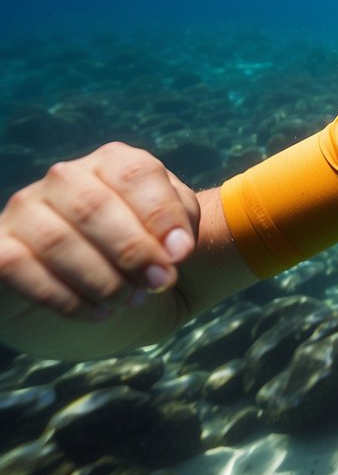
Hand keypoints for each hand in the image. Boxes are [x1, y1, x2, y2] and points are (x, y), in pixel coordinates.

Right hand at [0, 142, 199, 323]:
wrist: (97, 289)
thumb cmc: (140, 248)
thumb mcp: (171, 231)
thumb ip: (179, 227)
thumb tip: (176, 249)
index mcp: (112, 162)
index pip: (136, 174)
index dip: (162, 215)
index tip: (181, 255)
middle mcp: (64, 178)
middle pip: (94, 206)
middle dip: (133, 251)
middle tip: (160, 282)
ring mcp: (25, 210)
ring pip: (57, 239)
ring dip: (102, 278)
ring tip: (132, 300)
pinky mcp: (0, 247)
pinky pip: (19, 267)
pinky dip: (63, 296)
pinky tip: (97, 312)